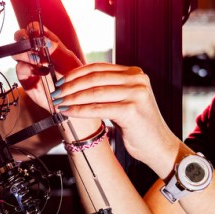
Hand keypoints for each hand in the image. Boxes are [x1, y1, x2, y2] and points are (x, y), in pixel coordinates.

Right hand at [13, 23, 83, 104]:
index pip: (35, 30)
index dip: (33, 29)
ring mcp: (29, 65)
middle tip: (32, 45)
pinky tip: (40, 72)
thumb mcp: (69, 62)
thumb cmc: (74, 79)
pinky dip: (28, 68)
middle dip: (22, 38)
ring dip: (25, 53)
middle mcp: (36, 53)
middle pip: (21, 38)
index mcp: (48, 44)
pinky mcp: (25, 79)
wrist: (71, 100)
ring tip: (38, 61)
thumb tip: (44, 39)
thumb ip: (57, 50)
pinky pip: (19, 69)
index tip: (36, 33)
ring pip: (17, 53)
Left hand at [49, 62, 181, 174]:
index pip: (98, 67)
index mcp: (135, 73)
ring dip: (72, 98)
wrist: (159, 146)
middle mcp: (137, 80)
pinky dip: (80, 110)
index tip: (61, 81)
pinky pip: (98, 108)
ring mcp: (136, 93)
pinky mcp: (132, 110)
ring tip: (59, 103)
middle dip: (71, 85)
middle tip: (55, 93)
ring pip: (94, 92)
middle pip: (94, 78)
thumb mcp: (126, 100)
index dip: (76, 73)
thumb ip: (109, 89)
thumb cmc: (139, 126)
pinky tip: (68, 112)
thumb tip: (76, 84)